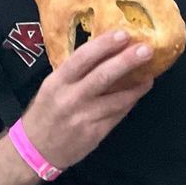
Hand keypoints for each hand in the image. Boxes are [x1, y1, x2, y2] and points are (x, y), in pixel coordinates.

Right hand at [22, 30, 153, 169]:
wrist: (35, 150)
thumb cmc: (44, 113)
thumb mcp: (51, 87)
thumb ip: (74, 72)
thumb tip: (105, 51)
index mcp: (57, 82)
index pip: (82, 58)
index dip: (104, 45)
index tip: (124, 34)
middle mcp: (70, 98)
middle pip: (103, 76)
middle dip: (127, 61)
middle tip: (147, 49)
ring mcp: (84, 117)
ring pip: (117, 99)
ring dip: (137, 86)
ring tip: (150, 74)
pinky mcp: (95, 134)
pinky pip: (118, 115)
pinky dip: (130, 102)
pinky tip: (138, 93)